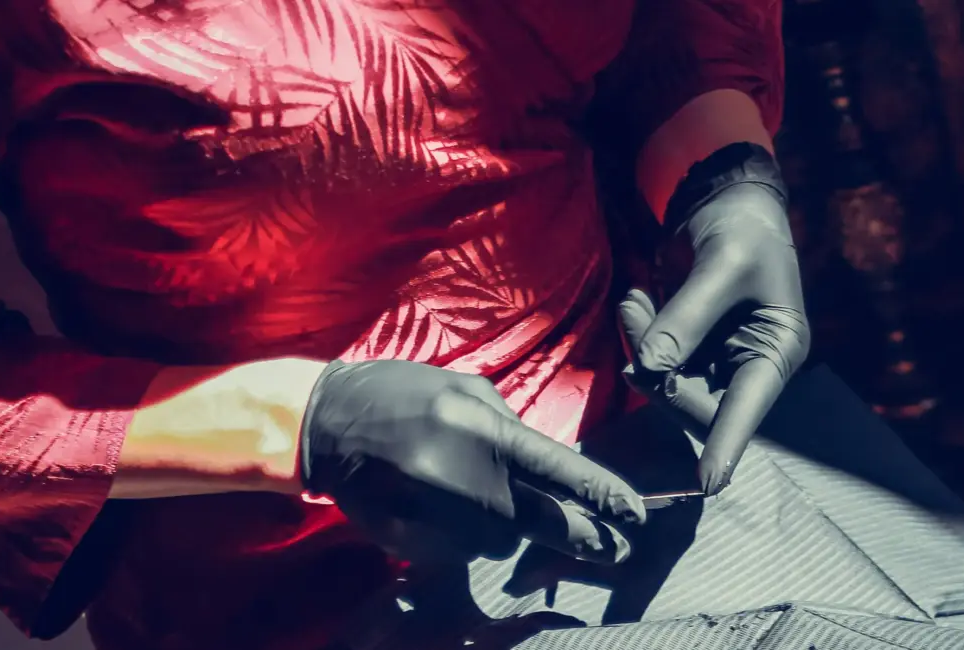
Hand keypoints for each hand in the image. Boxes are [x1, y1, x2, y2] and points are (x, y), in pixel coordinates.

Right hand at [300, 360, 646, 564]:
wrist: (326, 423)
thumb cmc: (402, 395)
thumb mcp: (463, 390)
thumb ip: (509, 426)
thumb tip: (550, 463)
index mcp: (484, 431)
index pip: (560, 470)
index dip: (603, 495)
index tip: (637, 514)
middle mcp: (467, 480)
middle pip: (545, 524)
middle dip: (585, 538)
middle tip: (614, 546)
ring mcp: (439, 518)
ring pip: (501, 543)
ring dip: (502, 529)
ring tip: (465, 494)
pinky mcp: (414, 545)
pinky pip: (460, 553)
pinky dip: (461, 537)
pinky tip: (434, 506)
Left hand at [623, 170, 809, 495]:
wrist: (724, 202)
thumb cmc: (742, 231)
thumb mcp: (721, 268)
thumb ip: (685, 319)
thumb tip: (648, 367)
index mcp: (775, 352)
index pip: (747, 409)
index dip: (725, 446)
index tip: (707, 484)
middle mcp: (745, 366)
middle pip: (691, 400)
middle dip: (656, 369)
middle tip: (634, 312)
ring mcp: (712, 360)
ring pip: (664, 380)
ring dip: (640, 345)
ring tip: (635, 299)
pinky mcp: (685, 348)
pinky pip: (652, 359)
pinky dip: (637, 332)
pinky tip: (638, 297)